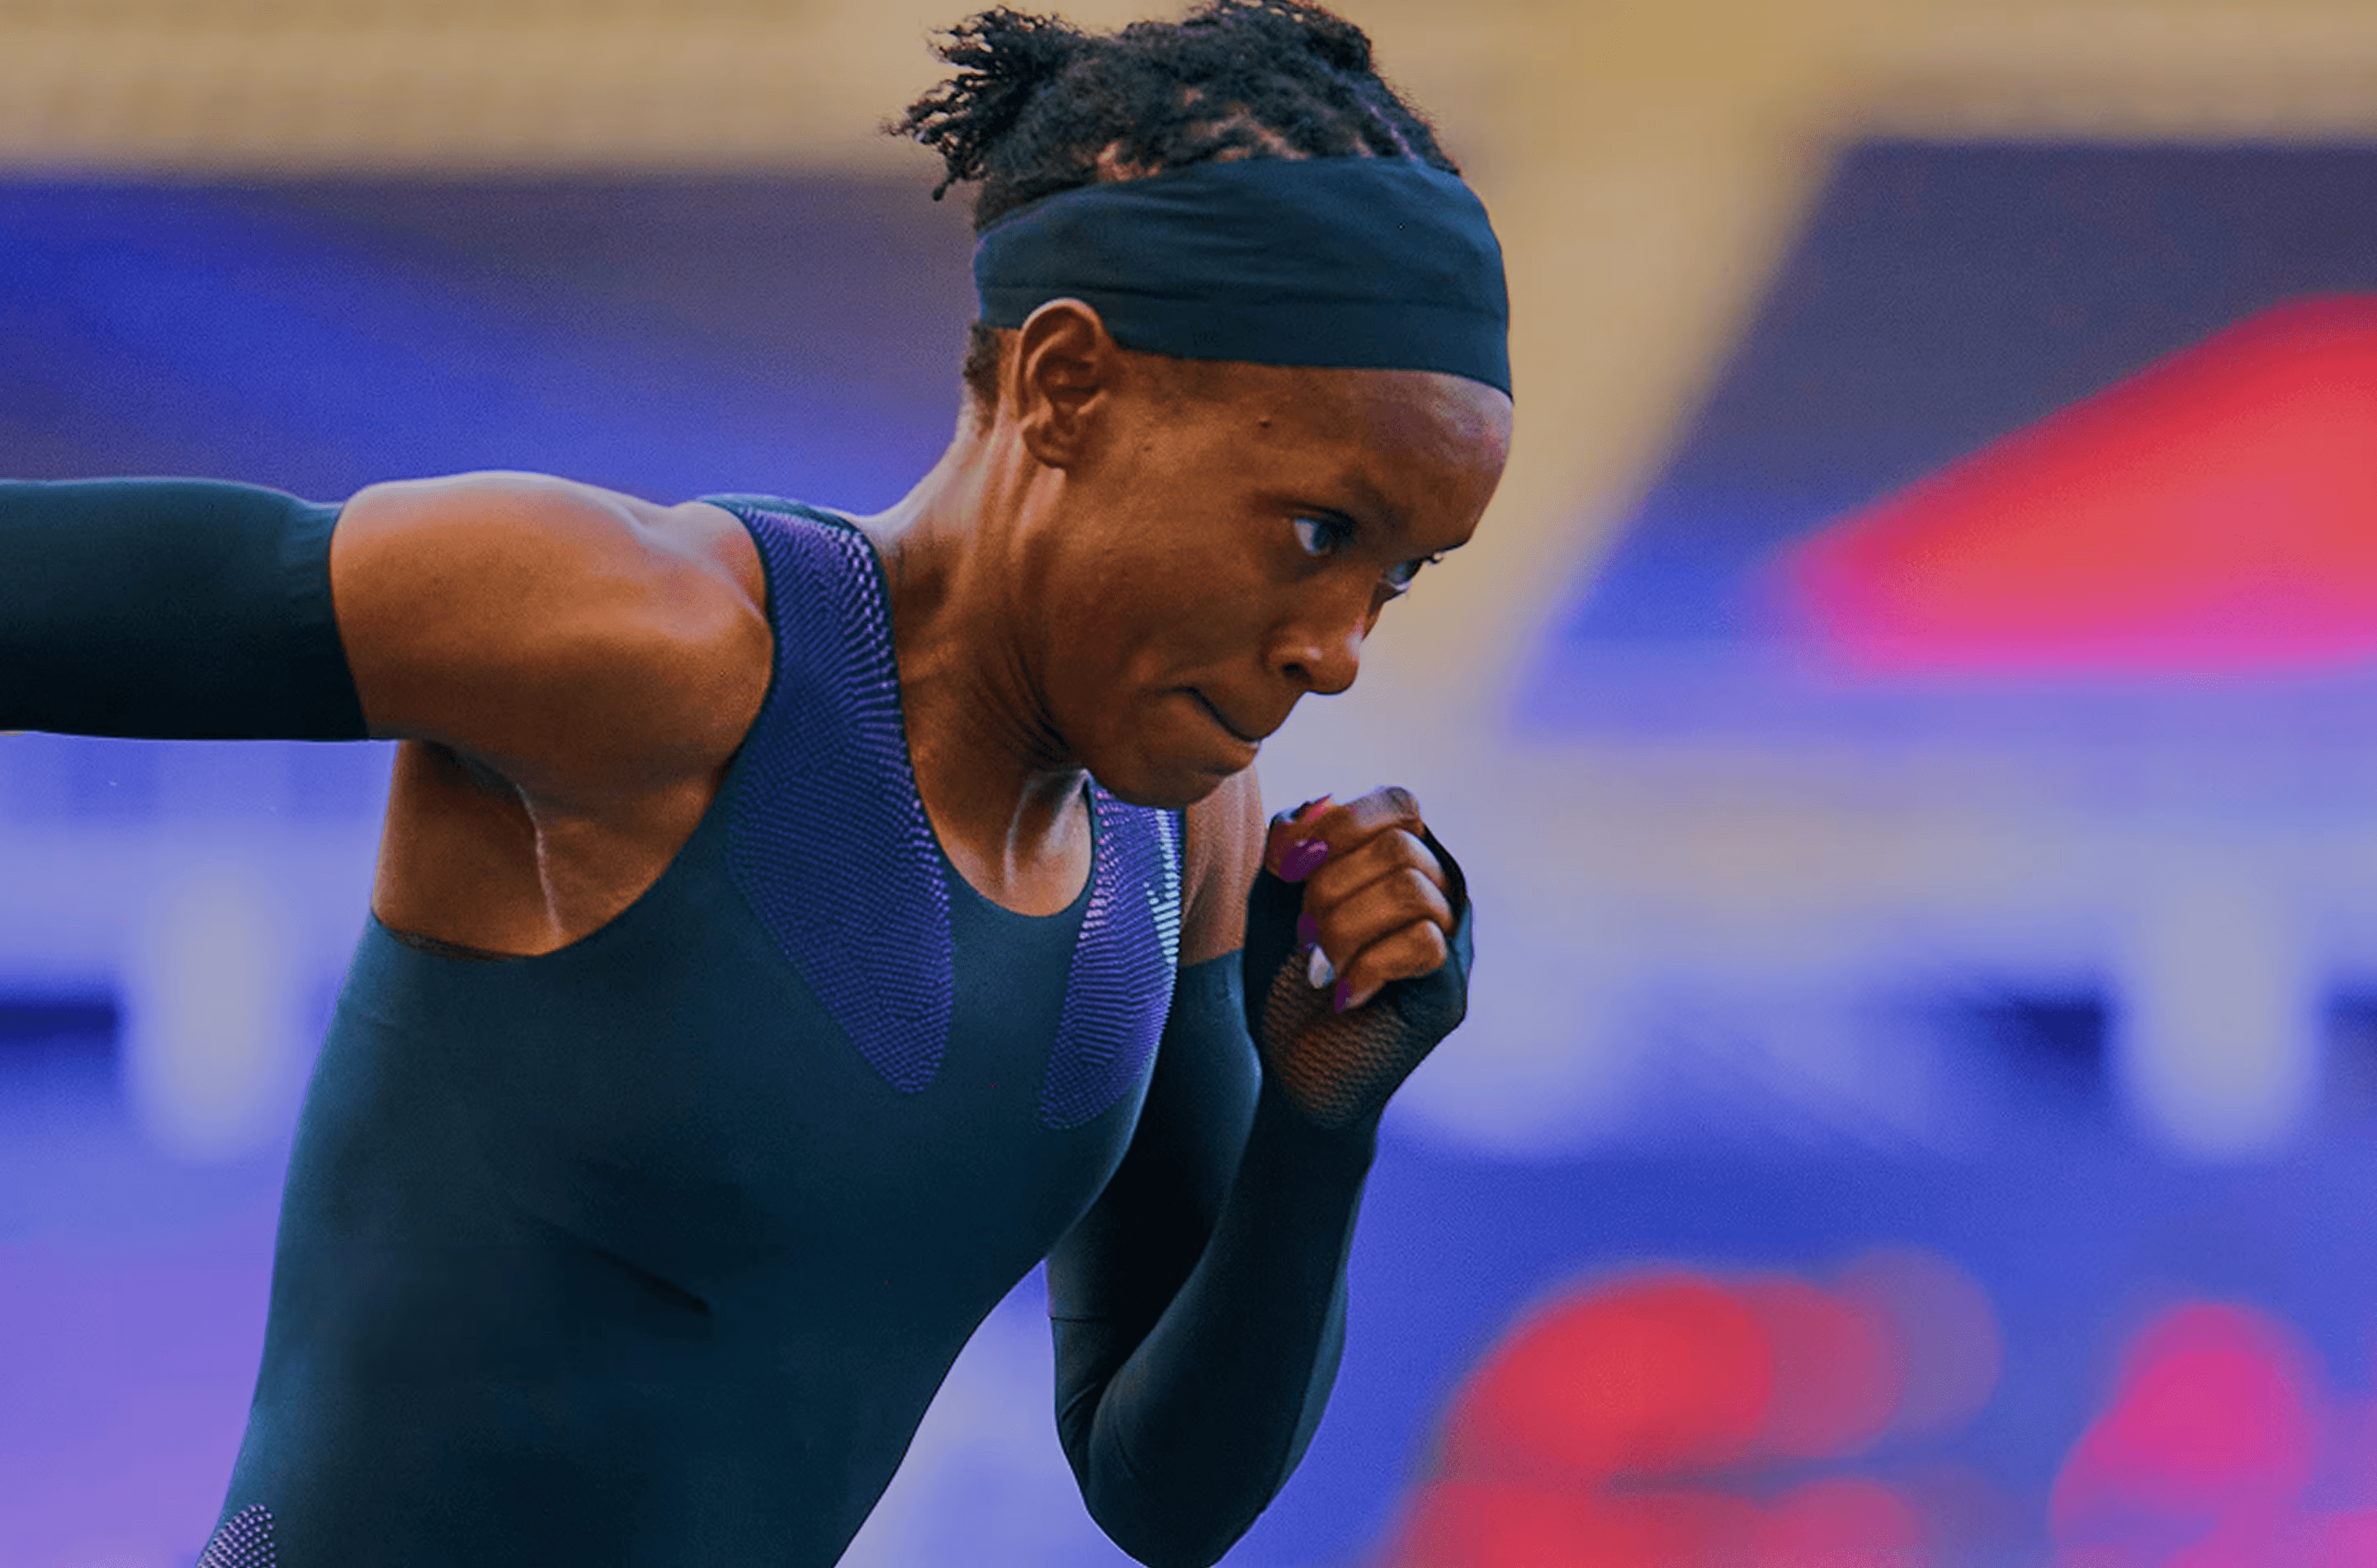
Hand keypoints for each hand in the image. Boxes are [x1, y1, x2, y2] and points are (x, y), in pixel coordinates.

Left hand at [1240, 786, 1472, 1129]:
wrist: (1289, 1070)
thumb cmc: (1284, 980)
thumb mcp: (1273, 896)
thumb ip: (1291, 841)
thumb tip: (1322, 801)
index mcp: (1403, 860)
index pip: (1400, 804)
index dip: (1341, 826)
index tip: (1288, 871)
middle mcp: (1439, 893)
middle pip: (1400, 847)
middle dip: (1330, 889)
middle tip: (1305, 938)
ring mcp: (1453, 942)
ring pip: (1413, 891)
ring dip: (1345, 929)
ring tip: (1321, 968)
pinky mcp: (1450, 992)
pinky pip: (1425, 944)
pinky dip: (1368, 967)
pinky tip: (1345, 995)